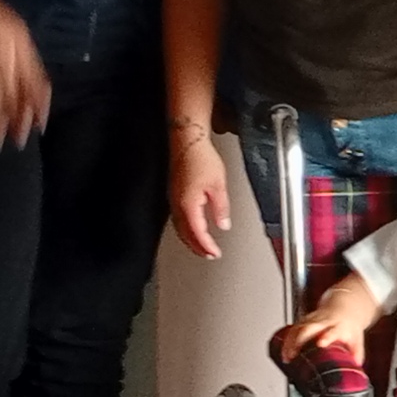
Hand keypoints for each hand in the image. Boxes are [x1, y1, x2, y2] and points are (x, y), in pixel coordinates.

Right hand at [0, 0, 48, 146]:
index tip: (39, 125)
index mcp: (20, 44)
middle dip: (18, 120)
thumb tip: (37, 91)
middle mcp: (3, 53)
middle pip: (14, 94)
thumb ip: (26, 58)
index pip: (35, 81)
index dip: (39, 106)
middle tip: (19, 141)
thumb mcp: (16, 31)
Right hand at [169, 121, 233, 257]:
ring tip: (202, 246)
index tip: (215, 254)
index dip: (207, 246)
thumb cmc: (201, 158)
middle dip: (197, 247)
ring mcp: (173, 199)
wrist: (187, 141)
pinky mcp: (174, 194)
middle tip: (209, 255)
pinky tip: (193, 228)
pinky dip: (186, 229)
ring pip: (180, 228)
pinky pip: (178, 218)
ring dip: (191, 240)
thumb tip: (223, 224)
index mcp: (189, 205)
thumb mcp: (218, 185)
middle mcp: (177, 204)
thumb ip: (221, 208)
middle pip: (185, 235)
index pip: (198, 233)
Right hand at [277, 295, 363, 361]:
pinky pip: (293, 328)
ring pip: (298, 328)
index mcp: (338, 327)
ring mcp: (312, 320)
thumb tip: (356, 368)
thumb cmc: (348, 325)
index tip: (320, 343)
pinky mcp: (305, 319)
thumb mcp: (357, 339)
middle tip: (293, 354)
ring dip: (290, 342)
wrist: (344, 307)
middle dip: (298, 341)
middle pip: (308, 328)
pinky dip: (287, 339)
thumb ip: (356, 354)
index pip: (332, 331)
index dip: (326, 336)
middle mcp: (324, 322)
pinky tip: (284, 349)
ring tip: (286, 356)